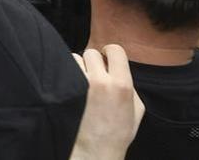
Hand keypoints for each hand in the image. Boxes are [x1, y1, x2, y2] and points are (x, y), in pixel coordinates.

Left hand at [70, 45, 144, 159]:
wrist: (95, 151)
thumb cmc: (117, 133)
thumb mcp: (136, 110)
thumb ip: (130, 85)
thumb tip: (119, 68)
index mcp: (122, 85)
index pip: (115, 50)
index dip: (110, 52)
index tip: (106, 59)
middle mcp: (101, 81)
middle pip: (91, 53)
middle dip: (92, 62)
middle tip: (93, 74)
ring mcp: (80, 84)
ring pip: (74, 59)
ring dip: (77, 68)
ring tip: (81, 83)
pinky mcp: (65, 90)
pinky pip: (62, 70)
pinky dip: (65, 75)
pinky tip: (70, 87)